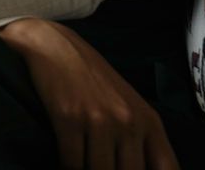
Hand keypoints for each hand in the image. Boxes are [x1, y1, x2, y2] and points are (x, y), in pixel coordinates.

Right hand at [0, 18, 178, 169]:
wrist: (55, 46)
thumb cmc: (92, 80)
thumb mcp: (128, 106)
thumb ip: (141, 141)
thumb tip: (140, 168)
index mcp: (149, 121)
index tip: (127, 169)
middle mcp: (128, 121)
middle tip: (100, 165)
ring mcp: (99, 120)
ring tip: (83, 163)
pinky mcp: (69, 118)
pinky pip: (72, 162)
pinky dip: (67, 167)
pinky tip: (66, 160)